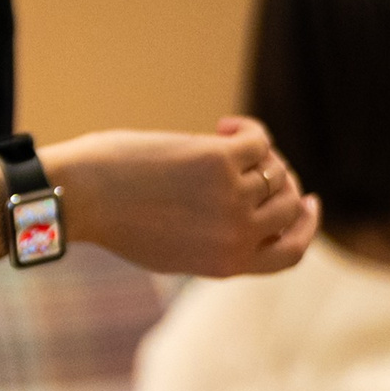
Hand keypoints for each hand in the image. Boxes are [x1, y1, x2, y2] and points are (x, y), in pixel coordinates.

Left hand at [46, 117, 318, 276]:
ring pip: (276, 171)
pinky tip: (223, 126)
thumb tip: (246, 207)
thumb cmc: (113, 218)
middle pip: (289, 207)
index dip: (307, 228)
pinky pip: (259, 141)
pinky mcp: (220, 162)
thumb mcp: (169, 247)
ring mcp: (233, 199)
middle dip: (284, 180)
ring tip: (225, 141)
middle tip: (260, 160)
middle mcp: (238, 236)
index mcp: (227, 264)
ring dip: (260, 153)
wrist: (79, 196)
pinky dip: (247, 130)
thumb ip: (213, 240)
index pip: (290, 254)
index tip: (310, 202)